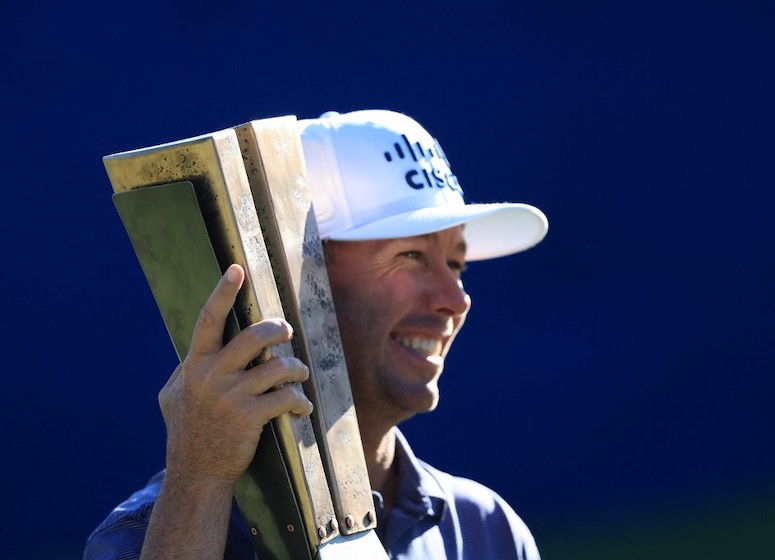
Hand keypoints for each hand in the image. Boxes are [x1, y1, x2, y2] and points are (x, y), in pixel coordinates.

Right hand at [158, 263, 313, 485]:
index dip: (223, 292)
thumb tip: (198, 347)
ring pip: (278, 367)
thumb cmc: (187, 431)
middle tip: (287, 332)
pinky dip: (300, 401)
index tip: (237, 269)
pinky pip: (286, 397)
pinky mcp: (249, 418)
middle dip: (278, 329)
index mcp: (193, 365)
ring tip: (299, 375)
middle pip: (253, 337)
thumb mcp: (173, 396)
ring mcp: (230, 397)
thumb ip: (187, 368)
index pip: (208, 320)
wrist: (196, 474)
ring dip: (296, 369)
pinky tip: (301, 407)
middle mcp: (211, 377)